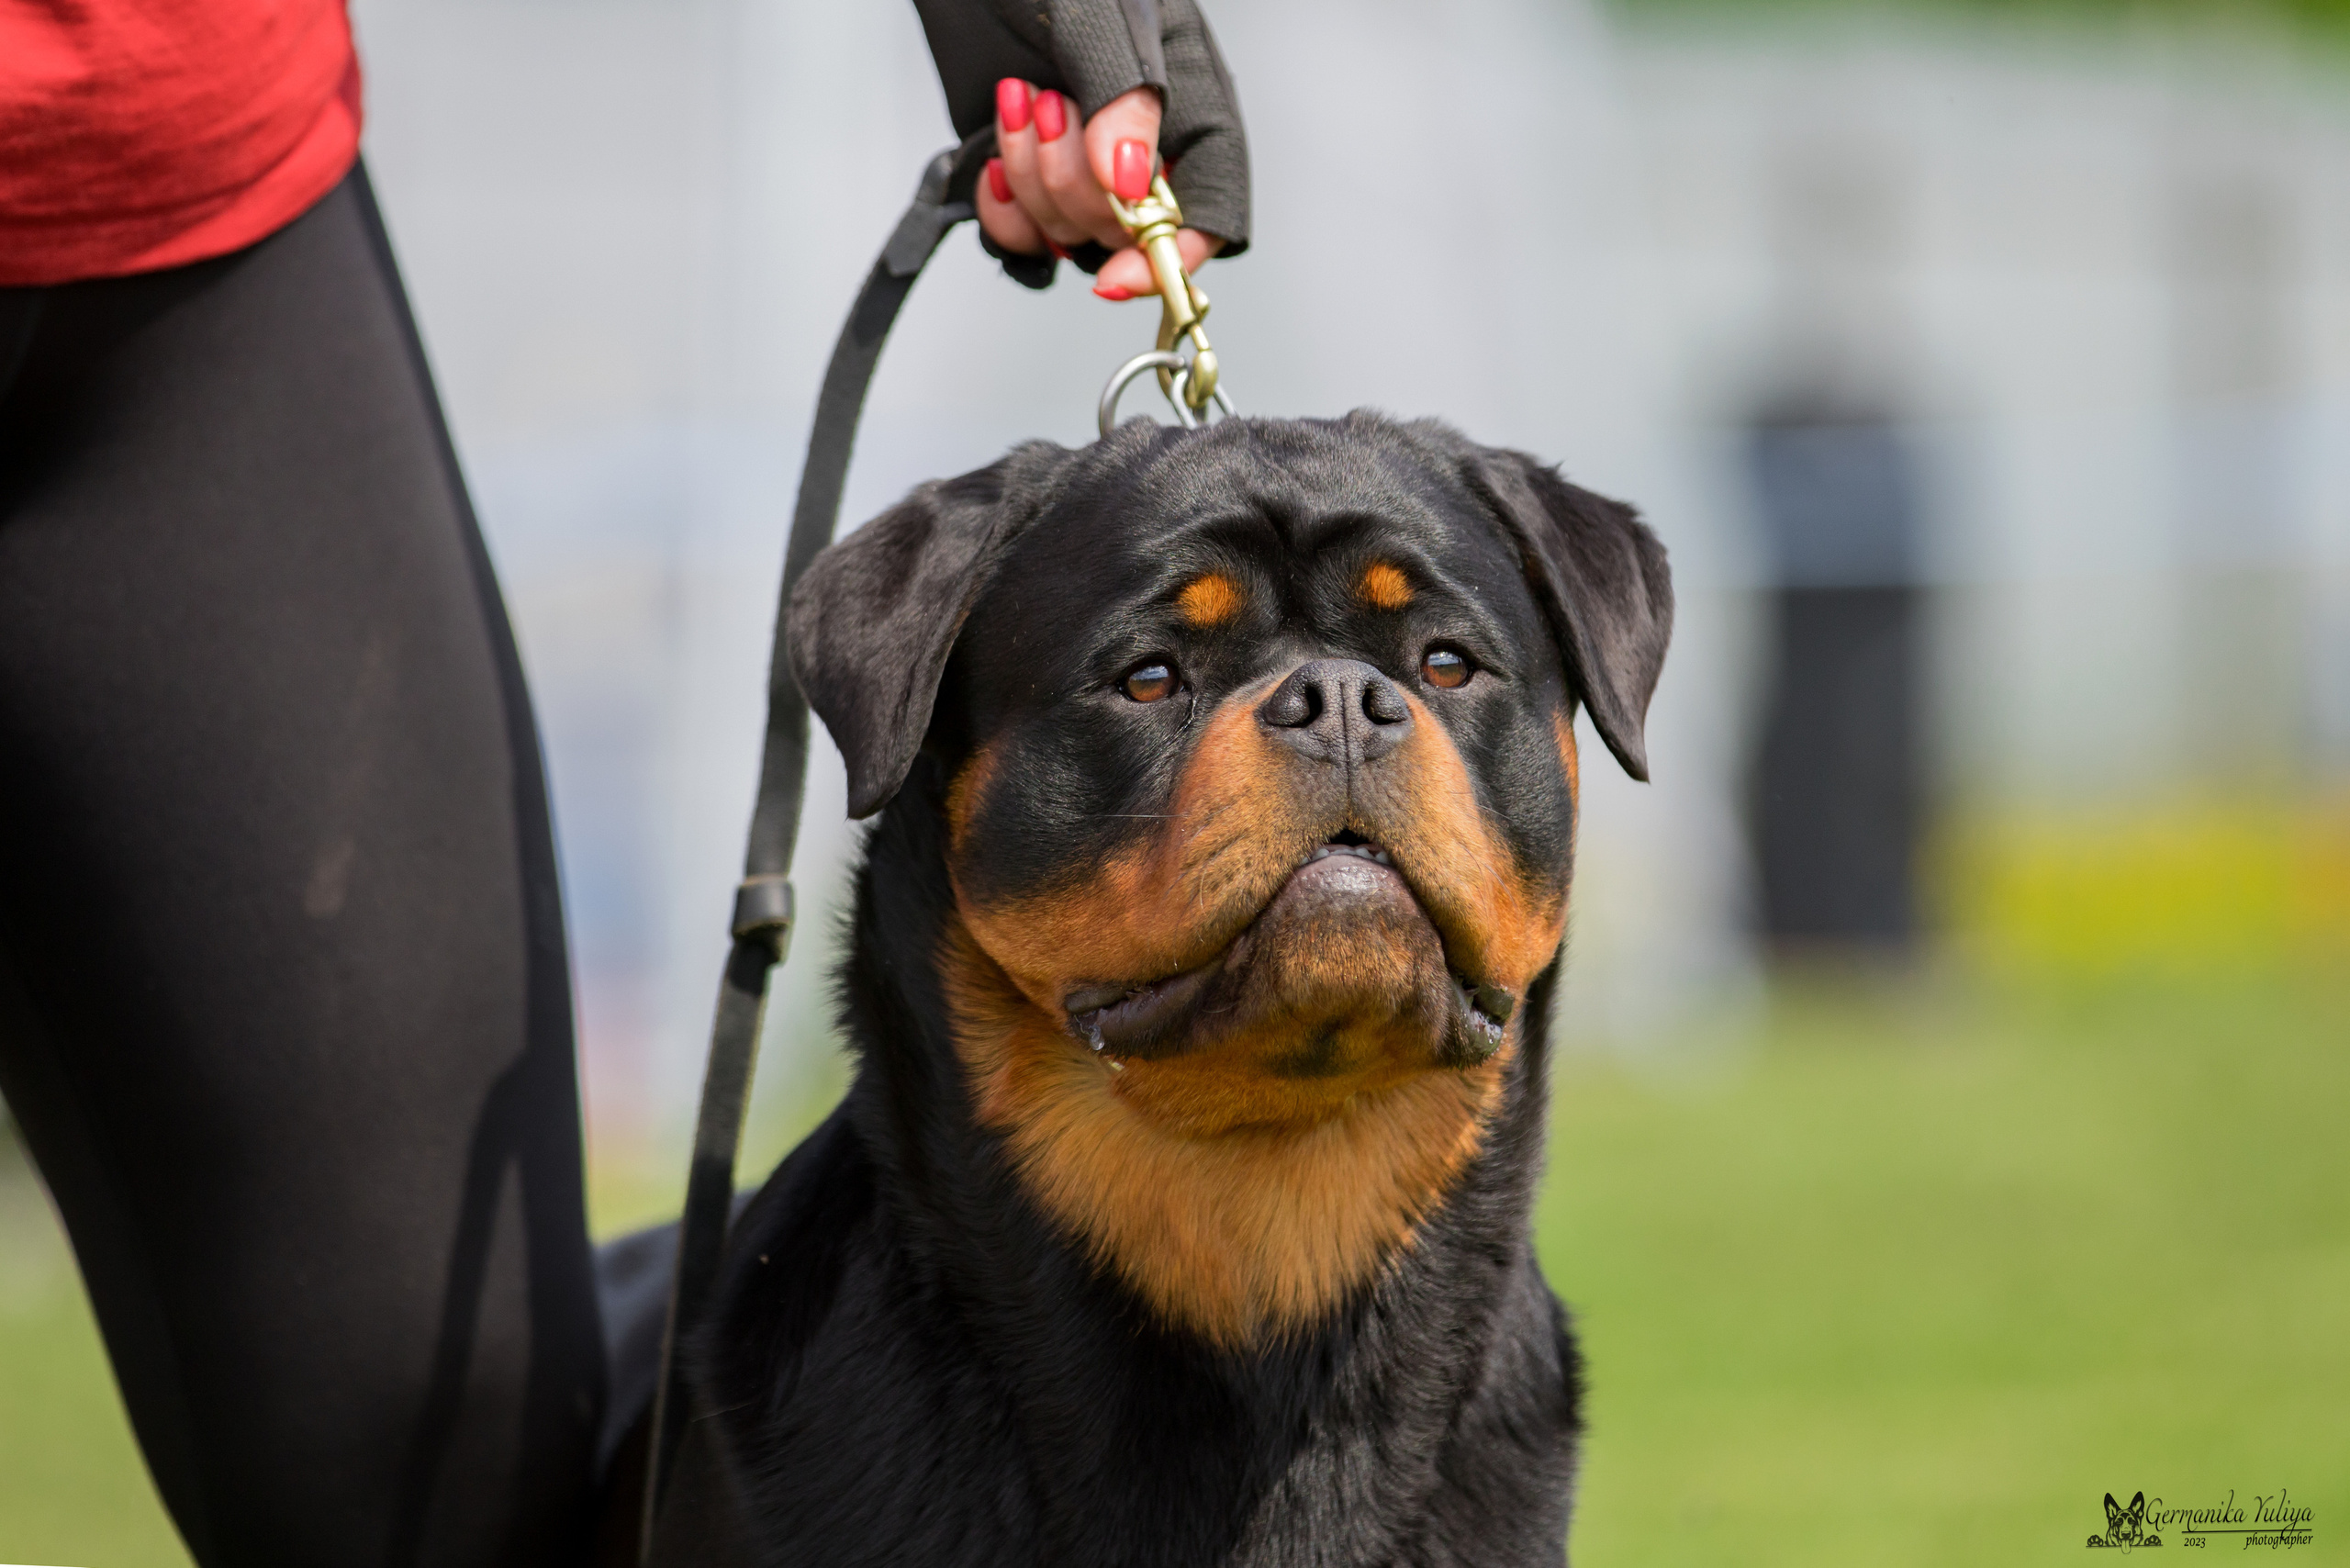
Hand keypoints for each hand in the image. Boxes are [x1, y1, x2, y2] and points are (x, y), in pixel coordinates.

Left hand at [977, 81, 1224, 302]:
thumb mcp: (1100, 16)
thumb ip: (1122, 99)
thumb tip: (1130, 190)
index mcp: (1192, 110)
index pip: (1211, 213)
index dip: (1168, 257)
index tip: (1116, 272)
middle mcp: (1147, 152)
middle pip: (1127, 234)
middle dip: (1071, 185)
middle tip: (1048, 108)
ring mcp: (1090, 172)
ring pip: (1072, 239)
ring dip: (1032, 186)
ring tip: (1020, 104)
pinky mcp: (1036, 182)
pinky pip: (1026, 243)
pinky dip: (1003, 216)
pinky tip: (995, 163)